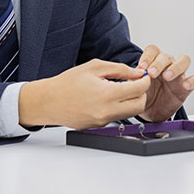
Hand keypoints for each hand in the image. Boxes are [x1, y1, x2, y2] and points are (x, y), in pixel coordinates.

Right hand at [18, 59, 149, 129]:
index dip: (145, 81)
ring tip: (121, 88)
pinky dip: (118, 107)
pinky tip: (109, 97)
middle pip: (139, 105)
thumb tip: (137, 73)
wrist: (48, 102)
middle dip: (142, 93)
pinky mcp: (99, 126)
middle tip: (135, 83)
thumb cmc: (67, 83)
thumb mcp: (94, 67)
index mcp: (106, 94)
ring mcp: (103, 121)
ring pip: (129, 113)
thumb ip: (119, 69)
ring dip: (131, 101)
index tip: (143, 76)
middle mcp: (107, 111)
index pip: (138, 89)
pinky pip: (116, 117)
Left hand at [137, 44, 193, 121]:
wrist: (150, 112)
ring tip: (167, 77)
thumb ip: (135, 79)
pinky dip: (192, 80)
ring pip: (184, 60)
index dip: (147, 57)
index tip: (142, 67)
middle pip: (166, 56)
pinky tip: (185, 85)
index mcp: (153, 62)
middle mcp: (167, 65)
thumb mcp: (136, 87)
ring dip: (175, 67)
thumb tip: (133, 73)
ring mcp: (178, 75)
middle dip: (159, 63)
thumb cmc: (144, 95)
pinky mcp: (186, 87)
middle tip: (152, 73)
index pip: (153, 50)